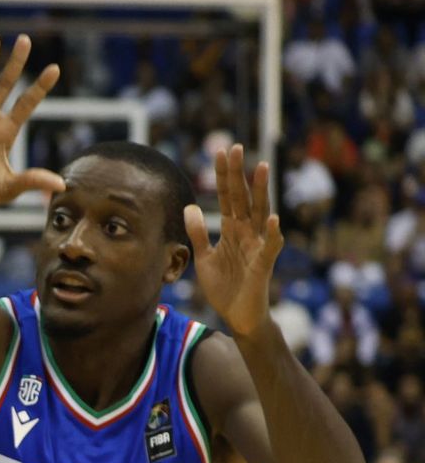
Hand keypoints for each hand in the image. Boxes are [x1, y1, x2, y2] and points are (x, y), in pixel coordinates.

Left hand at [186, 144, 283, 339]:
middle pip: (243, 197)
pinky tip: (272, 218)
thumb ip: (198, 233)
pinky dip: (272, 233)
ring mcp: (257, 245)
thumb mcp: (204, 257)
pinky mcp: (264, 263)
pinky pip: (270, 246)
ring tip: (261, 168)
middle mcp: (247, 232)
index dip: (223, 176)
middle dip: (239, 173)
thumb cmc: (224, 286)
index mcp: (232, 229)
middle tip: (235, 148)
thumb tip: (190, 207)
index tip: (219, 152)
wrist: (238, 315)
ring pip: (260, 213)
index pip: (227, 197)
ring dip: (261, 191)